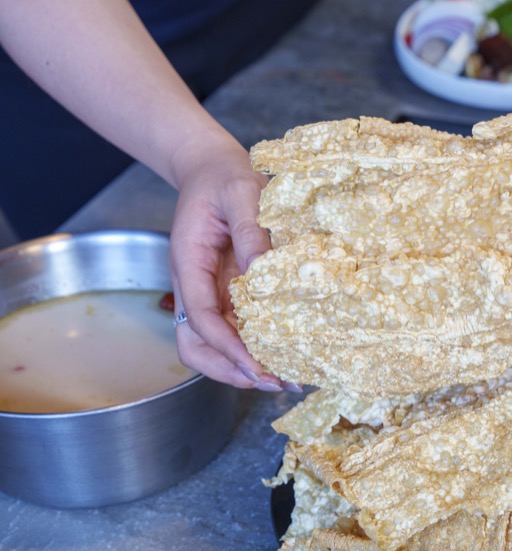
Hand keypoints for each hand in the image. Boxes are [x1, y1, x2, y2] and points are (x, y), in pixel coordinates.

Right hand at [168, 132, 292, 391]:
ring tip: (283, 380)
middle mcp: (194, 285)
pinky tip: (284, 356)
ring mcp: (209, 293)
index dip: (227, 347)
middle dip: (231, 370)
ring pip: (212, 346)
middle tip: (274, 382)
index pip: (201, 317)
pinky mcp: (226, 294)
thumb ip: (252, 230)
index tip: (257, 366)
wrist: (213, 168)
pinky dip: (253, 350)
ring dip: (242, 367)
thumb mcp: (242, 193)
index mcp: (189, 263)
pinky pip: (233, 330)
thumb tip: (265, 272)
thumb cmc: (225, 177)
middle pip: (196, 345)